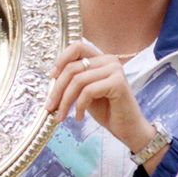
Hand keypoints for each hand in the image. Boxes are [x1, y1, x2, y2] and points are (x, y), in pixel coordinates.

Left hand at [45, 42, 166, 172]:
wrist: (127, 129)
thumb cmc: (107, 111)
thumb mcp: (85, 92)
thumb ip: (73, 80)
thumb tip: (52, 77)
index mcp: (102, 59)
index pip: (77, 47)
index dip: (61, 59)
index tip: (51, 77)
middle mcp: (110, 60)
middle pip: (73, 67)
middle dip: (57, 89)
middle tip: (50, 106)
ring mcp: (115, 70)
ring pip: (77, 80)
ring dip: (65, 101)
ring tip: (61, 116)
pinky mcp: (117, 82)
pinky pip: (88, 91)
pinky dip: (79, 106)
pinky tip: (79, 117)